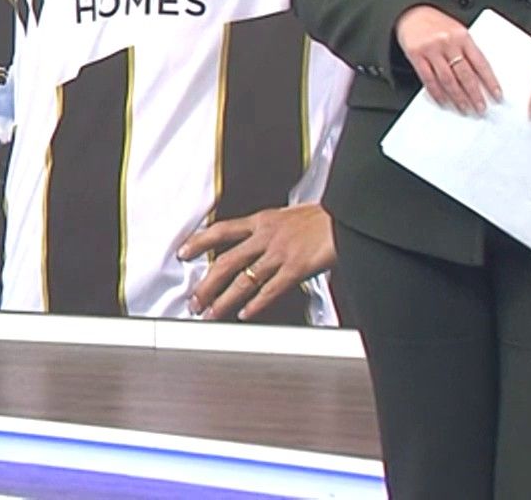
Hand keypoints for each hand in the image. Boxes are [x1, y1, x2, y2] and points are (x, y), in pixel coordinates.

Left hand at [178, 204, 334, 320]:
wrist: (348, 215)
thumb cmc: (324, 217)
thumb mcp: (289, 216)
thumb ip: (270, 230)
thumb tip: (257, 242)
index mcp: (262, 221)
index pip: (221, 230)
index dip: (199, 241)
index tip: (183, 252)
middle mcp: (266, 237)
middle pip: (225, 261)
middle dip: (206, 284)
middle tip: (194, 300)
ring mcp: (279, 254)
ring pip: (243, 280)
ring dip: (224, 300)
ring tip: (211, 313)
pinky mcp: (296, 268)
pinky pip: (270, 290)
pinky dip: (255, 304)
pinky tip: (245, 314)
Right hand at [395, 4, 502, 114]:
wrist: (410, 13)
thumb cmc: (435, 23)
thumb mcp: (457, 31)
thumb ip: (467, 50)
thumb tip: (480, 77)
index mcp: (462, 36)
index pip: (480, 63)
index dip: (490, 81)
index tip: (496, 95)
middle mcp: (448, 42)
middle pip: (465, 74)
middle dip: (474, 94)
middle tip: (480, 107)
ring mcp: (431, 49)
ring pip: (448, 80)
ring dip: (458, 97)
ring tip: (465, 108)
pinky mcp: (416, 56)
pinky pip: (428, 79)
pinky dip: (437, 93)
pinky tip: (443, 101)